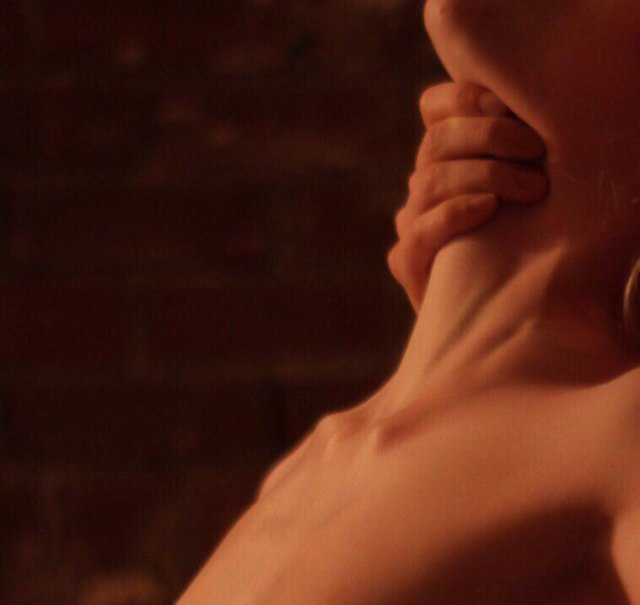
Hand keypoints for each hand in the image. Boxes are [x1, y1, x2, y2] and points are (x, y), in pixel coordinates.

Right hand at [387, 82, 547, 312]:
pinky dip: (456, 213)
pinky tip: (488, 210)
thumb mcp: (520, 189)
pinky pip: (423, 230)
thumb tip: (537, 117)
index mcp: (443, 158)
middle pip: (437, 140)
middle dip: (489, 137)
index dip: (465, 98)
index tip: (508, 107)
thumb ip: (516, 154)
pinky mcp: (406, 261)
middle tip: (537, 151)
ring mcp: (409, 223)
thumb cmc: (517, 242)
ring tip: (532, 190)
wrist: (492, 309)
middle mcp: (421, 185)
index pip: (435, 107)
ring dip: (486, 176)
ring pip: (432, 181)